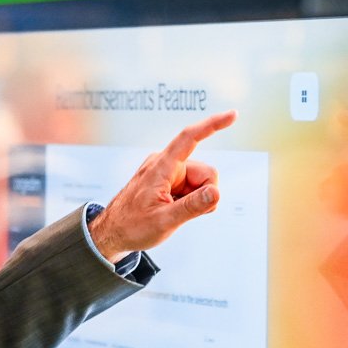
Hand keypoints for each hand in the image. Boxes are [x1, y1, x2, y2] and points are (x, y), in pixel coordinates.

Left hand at [89, 110, 237, 262]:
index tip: (232, 115)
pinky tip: (174, 208)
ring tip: (174, 210)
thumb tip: (217, 192)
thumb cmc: (132, 226)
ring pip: (204, 183)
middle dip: (205, 194)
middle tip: (181, 211)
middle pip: (207, 173)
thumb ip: (192, 206)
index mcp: (161, 167)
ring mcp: (169, 173)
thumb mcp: (164, 220)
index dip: (211, 125)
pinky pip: (196, 189)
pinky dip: (192, 201)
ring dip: (197, 200)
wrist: (114, 232)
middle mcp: (166, 164)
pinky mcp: (171, 181)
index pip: (189, 139)